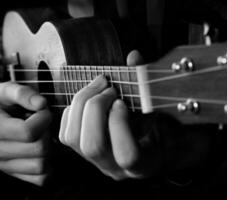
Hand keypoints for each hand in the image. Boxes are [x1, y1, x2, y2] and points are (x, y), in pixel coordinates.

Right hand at [0, 82, 51, 185]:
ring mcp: (4, 164)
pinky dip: (48, 165)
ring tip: (40, 135)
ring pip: (41, 166)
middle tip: (42, 122)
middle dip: (47, 133)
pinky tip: (41, 149)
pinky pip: (41, 179)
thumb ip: (24, 94)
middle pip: (38, 150)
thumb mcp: (7, 89)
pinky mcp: (13, 173)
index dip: (43, 119)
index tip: (43, 110)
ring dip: (48, 149)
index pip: (28, 132)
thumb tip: (42, 104)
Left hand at [59, 50, 159, 179]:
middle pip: (92, 146)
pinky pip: (65, 133)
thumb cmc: (159, 128)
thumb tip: (133, 57)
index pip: (127, 155)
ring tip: (99, 87)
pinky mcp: (80, 152)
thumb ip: (148, 85)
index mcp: (143, 164)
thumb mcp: (161, 110)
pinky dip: (73, 109)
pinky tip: (89, 98)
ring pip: (73, 139)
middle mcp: (115, 167)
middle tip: (109, 89)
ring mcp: (95, 161)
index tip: (122, 101)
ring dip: (82, 104)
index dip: (120, 125)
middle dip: (95, 109)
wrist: (149, 146)